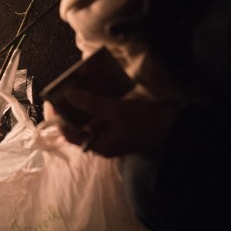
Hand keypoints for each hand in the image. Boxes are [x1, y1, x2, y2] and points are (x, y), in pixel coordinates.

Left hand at [47, 89, 179, 157]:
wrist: (178, 128)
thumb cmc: (144, 123)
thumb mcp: (116, 111)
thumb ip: (91, 103)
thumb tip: (68, 94)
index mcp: (99, 145)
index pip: (70, 134)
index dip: (59, 118)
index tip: (53, 101)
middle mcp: (105, 142)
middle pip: (81, 125)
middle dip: (74, 108)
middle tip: (65, 88)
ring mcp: (115, 133)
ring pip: (94, 118)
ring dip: (87, 103)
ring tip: (79, 85)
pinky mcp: (124, 125)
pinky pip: (106, 114)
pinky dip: (101, 103)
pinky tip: (98, 88)